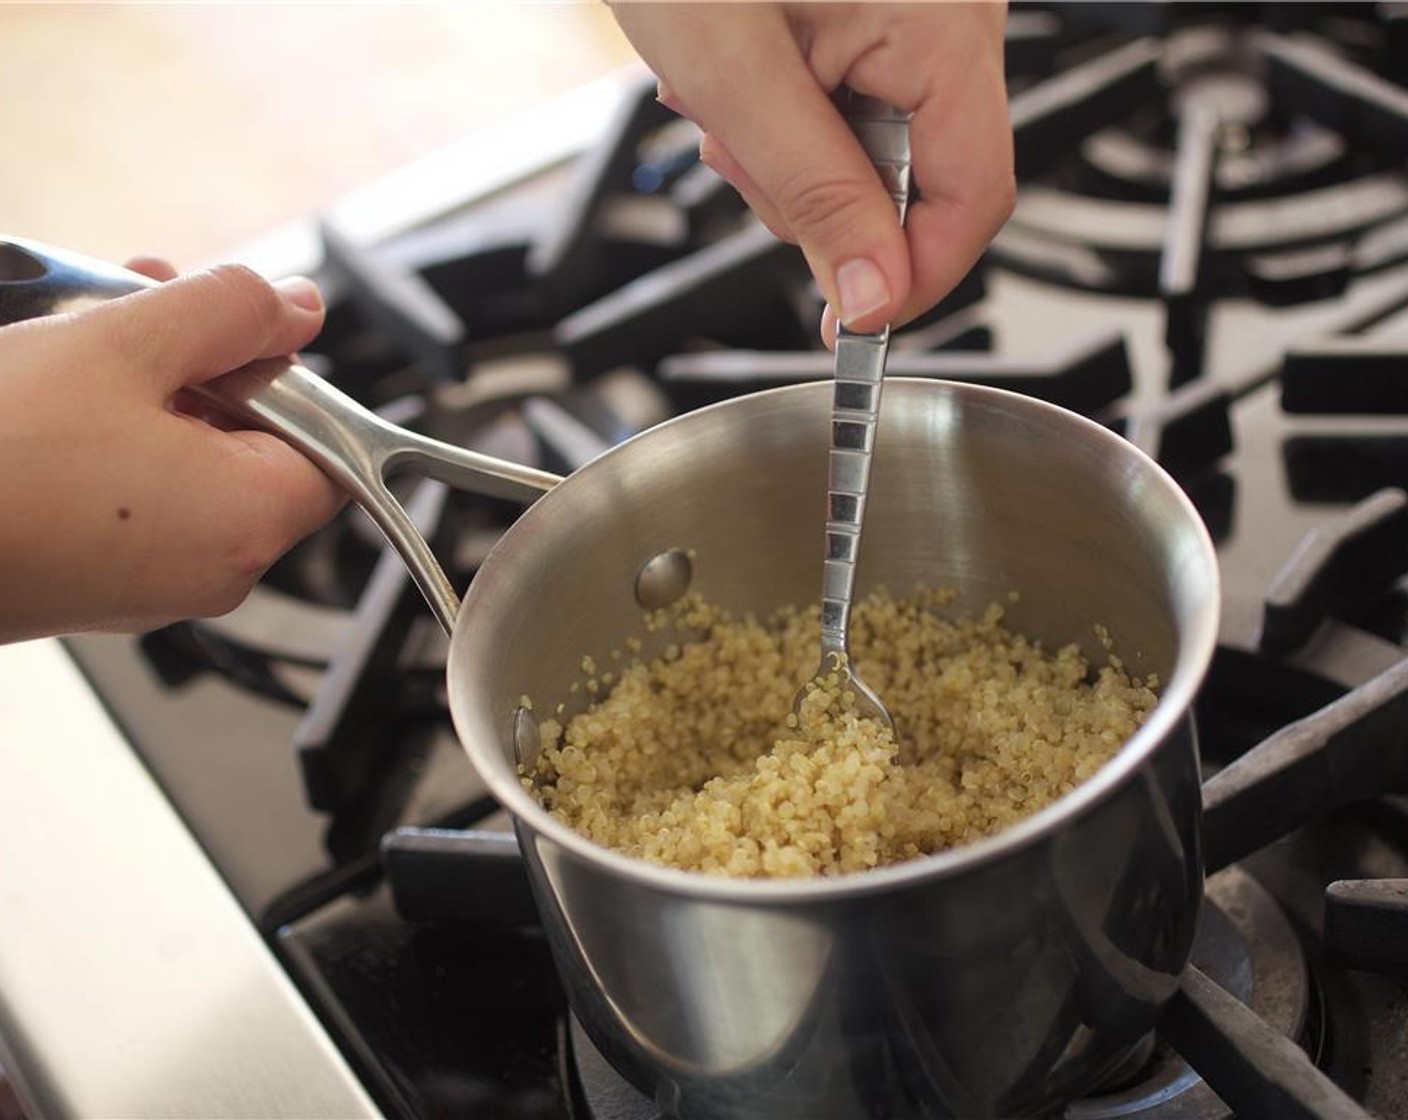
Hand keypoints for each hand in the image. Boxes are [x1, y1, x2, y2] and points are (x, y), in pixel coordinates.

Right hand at [0, 261, 344, 641]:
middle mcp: (214, 568)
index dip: (290, 376)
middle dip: (205, 359)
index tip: (240, 330)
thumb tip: (296, 308)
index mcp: (250, 521)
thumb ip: (230, 314)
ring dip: (150, 383)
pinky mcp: (92, 580)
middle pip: (251, 446)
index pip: (330, 446)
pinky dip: (113, 435)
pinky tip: (64, 381)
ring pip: (184, 461)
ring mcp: (150, 583)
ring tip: (90, 323)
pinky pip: (133, 495)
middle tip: (151, 298)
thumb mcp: (126, 345)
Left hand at [610, 1, 1013, 340]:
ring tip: (725, 104)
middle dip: (823, 200)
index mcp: (942, 20)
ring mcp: (919, 13)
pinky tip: (743, 84)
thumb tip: (875, 295)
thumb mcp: (733, 75)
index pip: (976, 195)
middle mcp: (951, 14)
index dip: (914, 275)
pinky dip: (794, 118)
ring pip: (881, 150)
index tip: (850, 319)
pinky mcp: (879, 13)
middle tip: (740, 157)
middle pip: (923, 179)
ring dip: (794, 160)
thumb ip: (814, 193)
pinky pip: (857, 104)